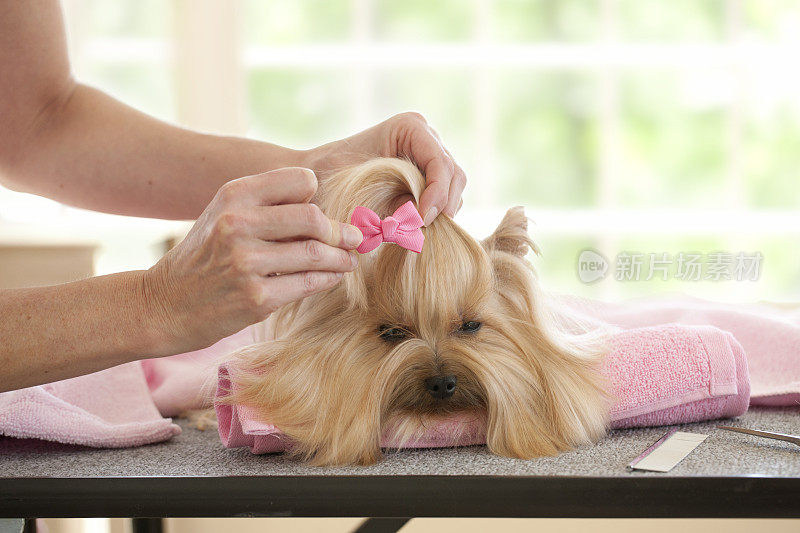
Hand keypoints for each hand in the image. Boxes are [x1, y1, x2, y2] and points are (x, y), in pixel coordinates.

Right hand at [143, 167, 362, 354]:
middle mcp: (237, 224)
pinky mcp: (255, 297)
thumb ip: (266, 204)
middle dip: (341, 230)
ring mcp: (245, 262)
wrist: (163, 304)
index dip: (318, 195)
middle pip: (313, 218)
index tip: (327, 211)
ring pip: (315, 253)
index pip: (299, 180)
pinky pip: (308, 283)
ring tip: (348, 260)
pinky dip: (328, 279)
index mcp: (233, 195)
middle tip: (354, 239)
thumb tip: (323, 205)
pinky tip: (332, 278)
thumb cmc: (202, 258)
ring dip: (341, 258)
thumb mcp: (222, 215)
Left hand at [304, 112, 465, 225]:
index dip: (437, 194)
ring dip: (439, 212)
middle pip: (455, 175)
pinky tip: (413, 225)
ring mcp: (429, 156)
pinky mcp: (427, 177)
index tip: (420, 220)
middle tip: (420, 228)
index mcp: (410, 127)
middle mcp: (426, 138)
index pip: (440, 163)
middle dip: (442, 205)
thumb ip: (395, 199)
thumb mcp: (361, 183)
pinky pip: (443, 199)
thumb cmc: (331, 175)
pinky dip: (433, 214)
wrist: (316, 175)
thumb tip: (420, 222)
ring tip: (414, 228)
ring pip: (454, 188)